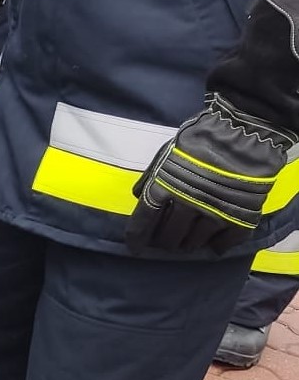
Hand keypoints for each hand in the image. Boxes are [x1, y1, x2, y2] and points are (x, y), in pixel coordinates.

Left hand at [127, 95, 296, 253]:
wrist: (243, 131)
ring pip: (194, 242)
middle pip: (168, 237)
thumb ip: (151, 178)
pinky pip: (226, 242)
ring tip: (188, 240)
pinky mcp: (241, 216)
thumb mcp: (166, 156)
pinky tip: (214, 245)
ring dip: (188, 243)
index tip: (135, 247)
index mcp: (164, 188)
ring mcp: (215, 212)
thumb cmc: (199, 141)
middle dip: (165, 240)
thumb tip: (139, 198)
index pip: (144, 221)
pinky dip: (218, 246)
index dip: (137, 238)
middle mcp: (187, 204)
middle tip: (167, 239)